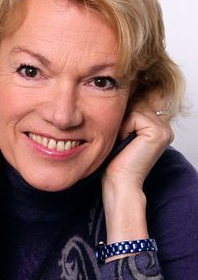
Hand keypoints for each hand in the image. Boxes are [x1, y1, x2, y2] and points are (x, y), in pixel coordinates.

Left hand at [102, 96, 172, 243]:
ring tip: (121, 143)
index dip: (121, 118)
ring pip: (134, 110)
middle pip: (135, 105)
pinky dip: (124, 129)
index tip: (118, 137)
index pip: (135, 106)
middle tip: (119, 142)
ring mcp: (164, 129)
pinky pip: (134, 116)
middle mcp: (164, 127)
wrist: (119, 182)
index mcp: (156, 128)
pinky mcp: (158, 132)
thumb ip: (125, 117)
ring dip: (121, 126)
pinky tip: (125, 144)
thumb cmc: (115, 163)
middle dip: (121, 121)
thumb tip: (117, 97)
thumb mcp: (119, 134)